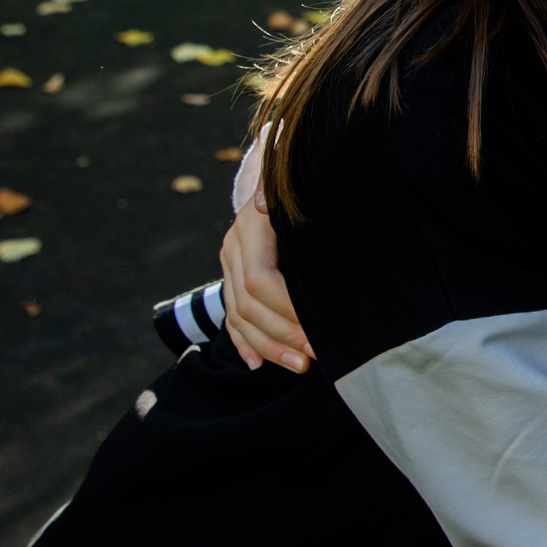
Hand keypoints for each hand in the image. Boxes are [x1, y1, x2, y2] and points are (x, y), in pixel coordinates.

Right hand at [219, 193, 314, 372]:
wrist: (284, 181)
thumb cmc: (311, 189)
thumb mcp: (305, 192)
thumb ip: (294, 203)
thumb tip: (267, 204)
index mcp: (252, 226)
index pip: (258, 279)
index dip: (286, 310)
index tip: (317, 330)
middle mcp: (234, 246)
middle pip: (247, 303)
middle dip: (281, 335)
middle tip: (314, 356)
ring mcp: (229, 264)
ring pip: (237, 315)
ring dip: (268, 346)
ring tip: (300, 365)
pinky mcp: (230, 279)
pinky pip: (231, 318)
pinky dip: (245, 343)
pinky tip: (258, 364)